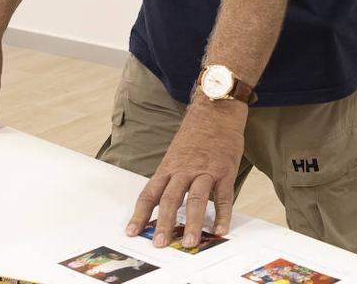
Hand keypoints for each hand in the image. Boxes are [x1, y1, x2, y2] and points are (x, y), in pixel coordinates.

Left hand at [125, 99, 245, 247]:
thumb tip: (162, 206)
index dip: (140, 214)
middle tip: (160, 244)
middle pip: (171, 198)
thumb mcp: (175, 154)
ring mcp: (205, 170)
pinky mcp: (225, 170)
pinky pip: (224, 196)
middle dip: (165, 223)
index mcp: (169, 167)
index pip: (150, 193)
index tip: (132, 233)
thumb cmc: (194, 135)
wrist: (215, 110)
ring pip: (197, 199)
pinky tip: (221, 230)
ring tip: (191, 244)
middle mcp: (184, 170)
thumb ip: (170, 178)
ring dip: (193, 223)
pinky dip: (223, 214)